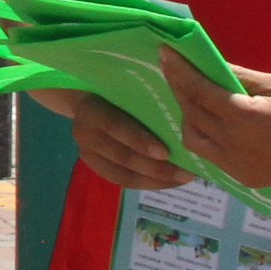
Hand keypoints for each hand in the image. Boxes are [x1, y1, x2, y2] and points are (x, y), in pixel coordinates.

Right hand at [43, 87, 191, 192]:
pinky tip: (168, 181)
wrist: (89, 97)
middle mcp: (85, 133)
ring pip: (124, 174)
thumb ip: (144, 97)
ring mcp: (88, 153)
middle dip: (157, 168)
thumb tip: (180, 112)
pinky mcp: (96, 167)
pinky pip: (124, 181)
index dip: (139, 140)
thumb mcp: (126, 86)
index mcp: (90, 108)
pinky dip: (148, 183)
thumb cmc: (117, 87)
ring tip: (183, 179)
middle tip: (186, 173)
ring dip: (156, 180)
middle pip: (122, 156)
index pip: (114, 126)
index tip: (166, 152)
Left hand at [163, 50, 270, 189]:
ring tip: (196, 97)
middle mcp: (234, 145)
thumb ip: (242, 77)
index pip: (199, 90)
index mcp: (245, 118)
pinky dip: (205, 135)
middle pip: (191, 113)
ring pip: (193, 138)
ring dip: (189, 116)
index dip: (180, 70)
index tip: (165, 53)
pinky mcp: (242, 178)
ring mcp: (236, 166)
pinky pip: (210, 155)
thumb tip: (212, 63)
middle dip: (179, 88)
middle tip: (175, 69)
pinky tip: (213, 121)